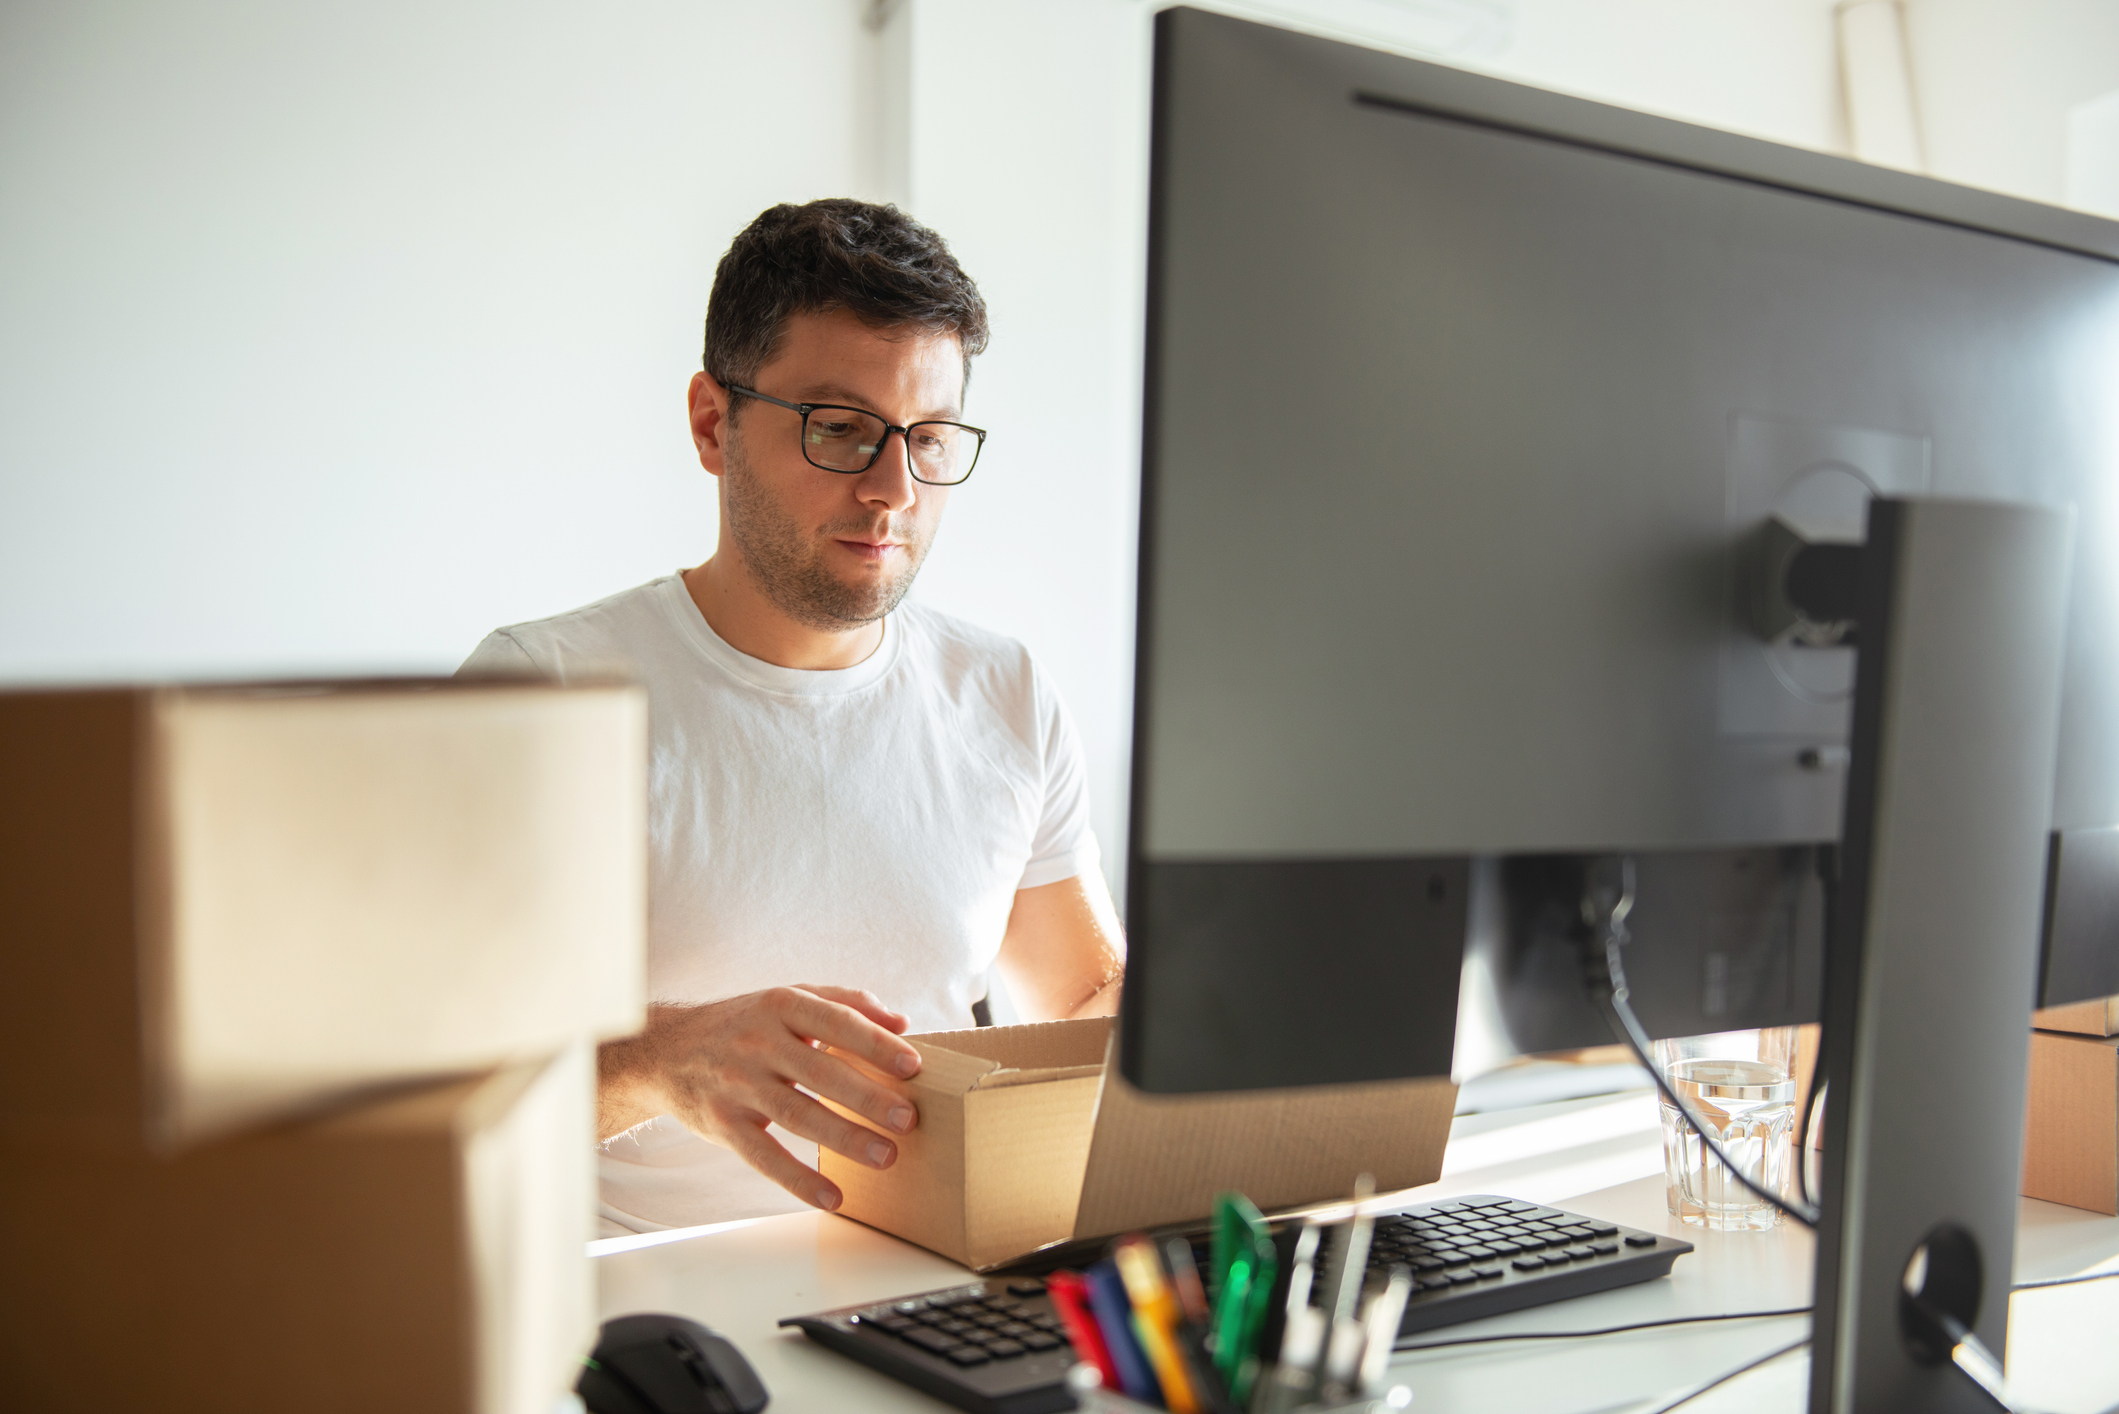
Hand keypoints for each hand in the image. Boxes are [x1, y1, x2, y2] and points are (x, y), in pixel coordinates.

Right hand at [599, 985, 922, 1211]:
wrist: (667, 1051)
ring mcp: (738, 1085)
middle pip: (821, 1072)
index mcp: (781, 1005)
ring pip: (798, 1115)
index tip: (913, 1067)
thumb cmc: (744, 1024)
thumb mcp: (787, 999)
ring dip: (845, 1139)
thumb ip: (845, 1004)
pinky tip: (833, 1196)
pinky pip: (764, 1156)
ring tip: (886, 1156)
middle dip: (868, 1098)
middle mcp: (758, 1043)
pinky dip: (798, 1180)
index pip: (836, 1022)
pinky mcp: (723, 1123)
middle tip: (908, 1119)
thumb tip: (902, 1024)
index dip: (876, 1045)